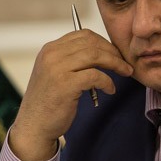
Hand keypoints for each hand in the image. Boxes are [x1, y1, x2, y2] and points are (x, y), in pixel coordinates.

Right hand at [11, 28, 131, 160]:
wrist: (34, 126)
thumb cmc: (48, 103)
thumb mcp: (55, 74)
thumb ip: (71, 61)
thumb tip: (102, 53)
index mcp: (50, 49)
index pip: (82, 34)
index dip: (103, 42)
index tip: (115, 54)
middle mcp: (52, 55)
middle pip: (91, 42)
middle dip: (113, 51)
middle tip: (125, 64)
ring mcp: (57, 68)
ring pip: (95, 55)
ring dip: (115, 63)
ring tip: (125, 72)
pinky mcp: (65, 84)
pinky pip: (95, 75)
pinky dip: (107, 81)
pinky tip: (110, 89)